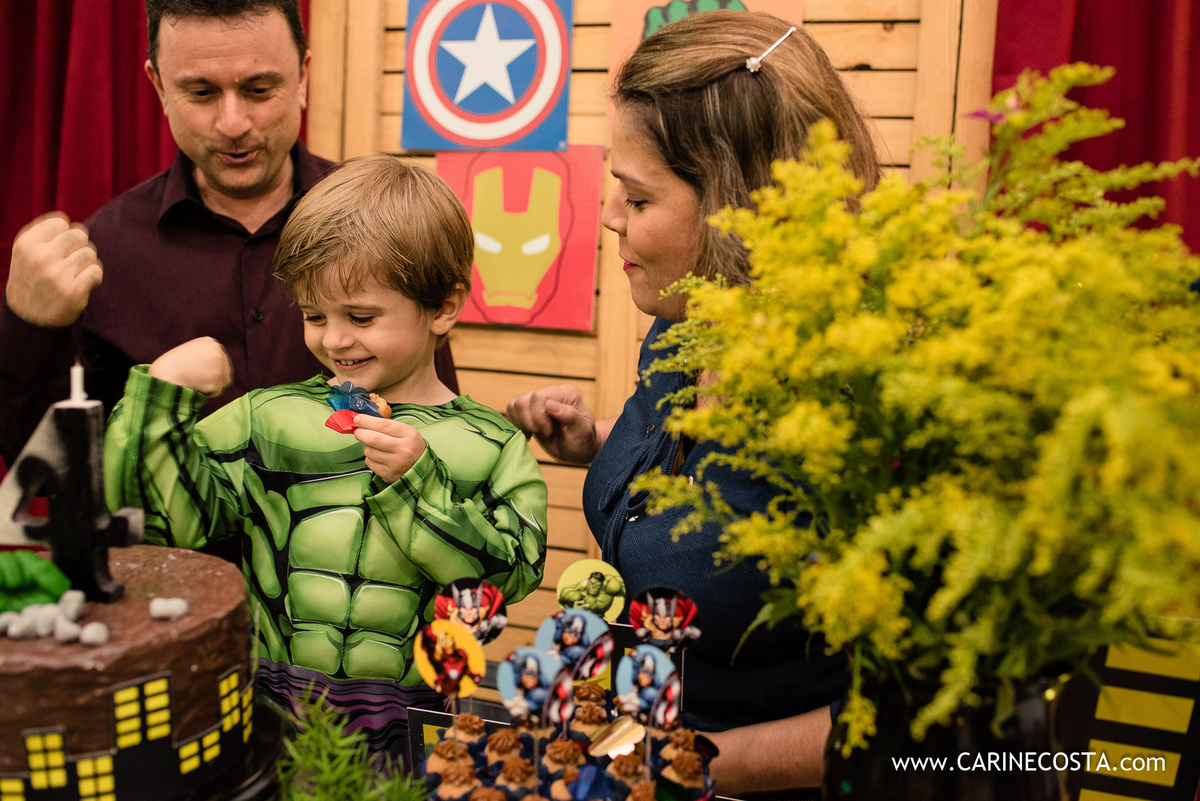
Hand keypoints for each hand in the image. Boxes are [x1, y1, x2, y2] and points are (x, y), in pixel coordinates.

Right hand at [5, 212, 102, 326]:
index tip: (62, 248)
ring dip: (88, 263)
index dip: (66, 234)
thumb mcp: (26, 255)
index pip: (61, 222)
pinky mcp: (73, 291)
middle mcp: (40, 257)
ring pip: (90, 253)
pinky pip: (96, 271)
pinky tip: (85, 284)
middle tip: (73, 261)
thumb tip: (70, 223)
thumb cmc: (32, 282)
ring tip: (76, 274)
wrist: (28, 320)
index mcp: (26, 244)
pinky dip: (95, 277)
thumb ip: (44, 237)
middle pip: (79, 235)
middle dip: (80, 247)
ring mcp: (57, 274)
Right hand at [148, 337, 232, 396]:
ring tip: (196, 382)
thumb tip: (221, 366)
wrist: (164, 375)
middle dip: (214, 378)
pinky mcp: (216, 380)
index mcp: (210, 342)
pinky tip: (195, 386)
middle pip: (226, 370)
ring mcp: (218, 366)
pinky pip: (217, 391)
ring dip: (212, 385)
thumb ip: (206, 355)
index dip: (210, 368)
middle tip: (197, 379)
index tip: (199, 371)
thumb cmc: (173, 365)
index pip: (221, 359)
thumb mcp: (191, 352)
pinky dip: (208, 393)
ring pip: (224, 381)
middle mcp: (217, 352)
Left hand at [353, 415, 425, 482]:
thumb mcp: (406, 432)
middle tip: (357, 431)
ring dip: (367, 446)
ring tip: (375, 446)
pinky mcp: (388, 474)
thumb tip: (362, 421)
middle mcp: (403, 450)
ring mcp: (395, 464)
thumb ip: (387, 426)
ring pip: (369, 451)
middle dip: (361, 433)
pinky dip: (370, 458)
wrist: (421, 468)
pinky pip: (370, 463)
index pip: (384, 425)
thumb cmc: (410, 446)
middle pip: (374, 439)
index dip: (367, 421)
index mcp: (409, 435)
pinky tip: (379, 457)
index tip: (357, 419)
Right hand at [506, 384, 600, 463]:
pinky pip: (511, 412)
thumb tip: (550, 405)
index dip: (539, 417)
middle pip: (524, 401)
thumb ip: (570, 415)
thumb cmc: (583, 440)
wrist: (579, 448)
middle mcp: (550, 393)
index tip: (549, 432)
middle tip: (545, 433)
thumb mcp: (582, 431)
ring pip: (515, 405)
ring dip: (522, 423)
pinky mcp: (528, 410)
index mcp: (565, 393)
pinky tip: (529, 434)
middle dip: (531, 422)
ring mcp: (537, 401)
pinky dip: (516, 425)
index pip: (539, 397)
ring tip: (536, 433)